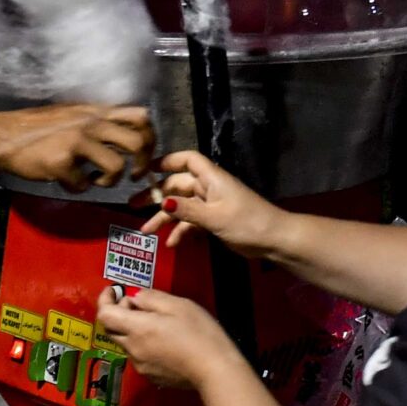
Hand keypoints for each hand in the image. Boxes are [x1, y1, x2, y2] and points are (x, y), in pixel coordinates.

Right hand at [0, 104, 155, 188]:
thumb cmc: (40, 128)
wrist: (4, 136)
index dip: (151, 138)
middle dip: (141, 164)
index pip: (141, 116)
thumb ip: (100, 123)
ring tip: (96, 180)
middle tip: (132, 174)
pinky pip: (83, 184)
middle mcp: (92, 123)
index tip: (143, 154)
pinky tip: (69, 180)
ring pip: (116, 166)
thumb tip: (125, 137)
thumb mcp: (76, 116)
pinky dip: (78, 188)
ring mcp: (76, 142)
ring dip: (110, 181)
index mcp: (98, 112)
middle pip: (138, 142)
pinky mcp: (61, 162)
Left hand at [95, 286, 240, 388]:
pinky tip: (165, 342)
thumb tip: (135, 298)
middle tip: (139, 305)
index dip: (105, 300)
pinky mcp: (151, 376)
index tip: (112, 291)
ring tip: (158, 323)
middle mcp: (133, 348)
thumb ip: (151, 298)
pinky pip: (139, 356)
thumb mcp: (178, 305)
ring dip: (133, 330)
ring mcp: (141, 365)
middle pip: (112, 329)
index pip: (105, 314)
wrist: (214, 369)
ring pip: (127, 343)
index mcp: (137, 328)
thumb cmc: (199, 333)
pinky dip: (144, 345)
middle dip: (119, 313)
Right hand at [140, 150, 285, 256]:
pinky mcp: (214, 221)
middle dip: (156, 195)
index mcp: (212, 179)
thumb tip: (164, 203)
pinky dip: (181, 232)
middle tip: (132, 206)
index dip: (168, 161)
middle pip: (178, 186)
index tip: (147, 170)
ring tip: (145, 231)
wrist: (273, 239)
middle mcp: (209, 188)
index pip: (188, 160)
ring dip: (164, 219)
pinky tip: (170, 244)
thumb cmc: (247, 222)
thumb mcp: (215, 217)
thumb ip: (188, 211)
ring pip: (182, 207)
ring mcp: (212, 205)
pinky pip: (192, 223)